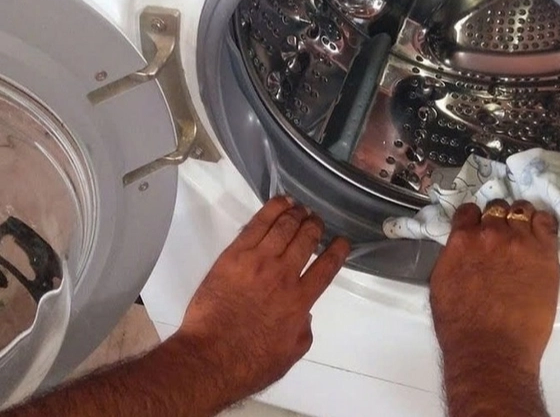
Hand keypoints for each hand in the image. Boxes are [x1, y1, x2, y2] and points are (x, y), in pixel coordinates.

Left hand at [175, 197, 350, 401]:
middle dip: (315, 226)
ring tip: (300, 209)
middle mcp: (284, 276)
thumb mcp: (290, 353)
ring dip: (296, 213)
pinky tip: (280, 203)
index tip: (341, 242)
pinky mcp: (234, 256)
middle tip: (316, 222)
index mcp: (300, 301)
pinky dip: (272, 209)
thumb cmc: (249, 363)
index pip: (327, 267)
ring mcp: (258, 262)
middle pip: (306, 239)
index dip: (338, 250)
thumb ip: (303, 330)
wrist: (210, 358)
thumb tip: (304, 315)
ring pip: (284, 226)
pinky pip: (256, 224)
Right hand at [430, 200, 559, 374]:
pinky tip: (541, 233)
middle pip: (497, 208)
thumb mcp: (441, 284)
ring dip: (522, 217)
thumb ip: (452, 257)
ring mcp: (521, 241)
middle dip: (498, 219)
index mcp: (462, 241)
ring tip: (524, 232)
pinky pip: (547, 221)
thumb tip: (460, 250)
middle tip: (503, 236)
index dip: (474, 218)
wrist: (492, 350)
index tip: (478, 228)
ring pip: (523, 209)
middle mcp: (491, 234)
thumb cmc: (461, 327)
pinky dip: (543, 223)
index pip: (469, 211)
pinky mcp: (546, 254)